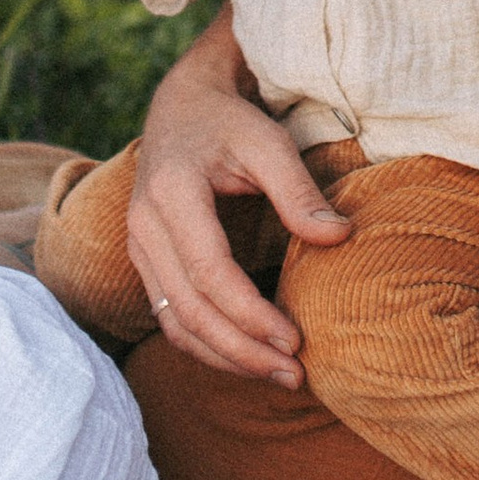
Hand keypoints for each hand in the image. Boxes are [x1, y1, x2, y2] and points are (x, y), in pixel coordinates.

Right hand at [126, 11, 350, 385]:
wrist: (182, 106)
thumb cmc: (230, 121)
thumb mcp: (267, 141)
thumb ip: (298, 190)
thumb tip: (338, 239)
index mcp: (172, 192)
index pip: (210, 273)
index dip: (252, 314)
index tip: (296, 339)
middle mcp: (145, 226)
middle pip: (189, 311)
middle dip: (243, 351)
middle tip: (294, 373)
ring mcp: (140, 248)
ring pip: (176, 324)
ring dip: (226, 358)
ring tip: (278, 373)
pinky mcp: (147, 263)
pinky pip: (171, 318)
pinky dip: (208, 346)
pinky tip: (248, 356)